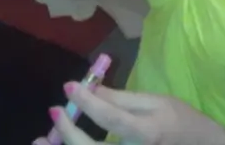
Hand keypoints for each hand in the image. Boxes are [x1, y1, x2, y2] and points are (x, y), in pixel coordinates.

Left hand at [34, 83, 224, 144]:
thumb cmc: (180, 121)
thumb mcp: (156, 102)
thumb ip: (123, 99)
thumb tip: (93, 89)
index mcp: (146, 133)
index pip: (111, 118)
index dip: (87, 101)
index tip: (70, 86)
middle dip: (68, 133)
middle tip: (55, 111)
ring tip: (45, 139)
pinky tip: (64, 143)